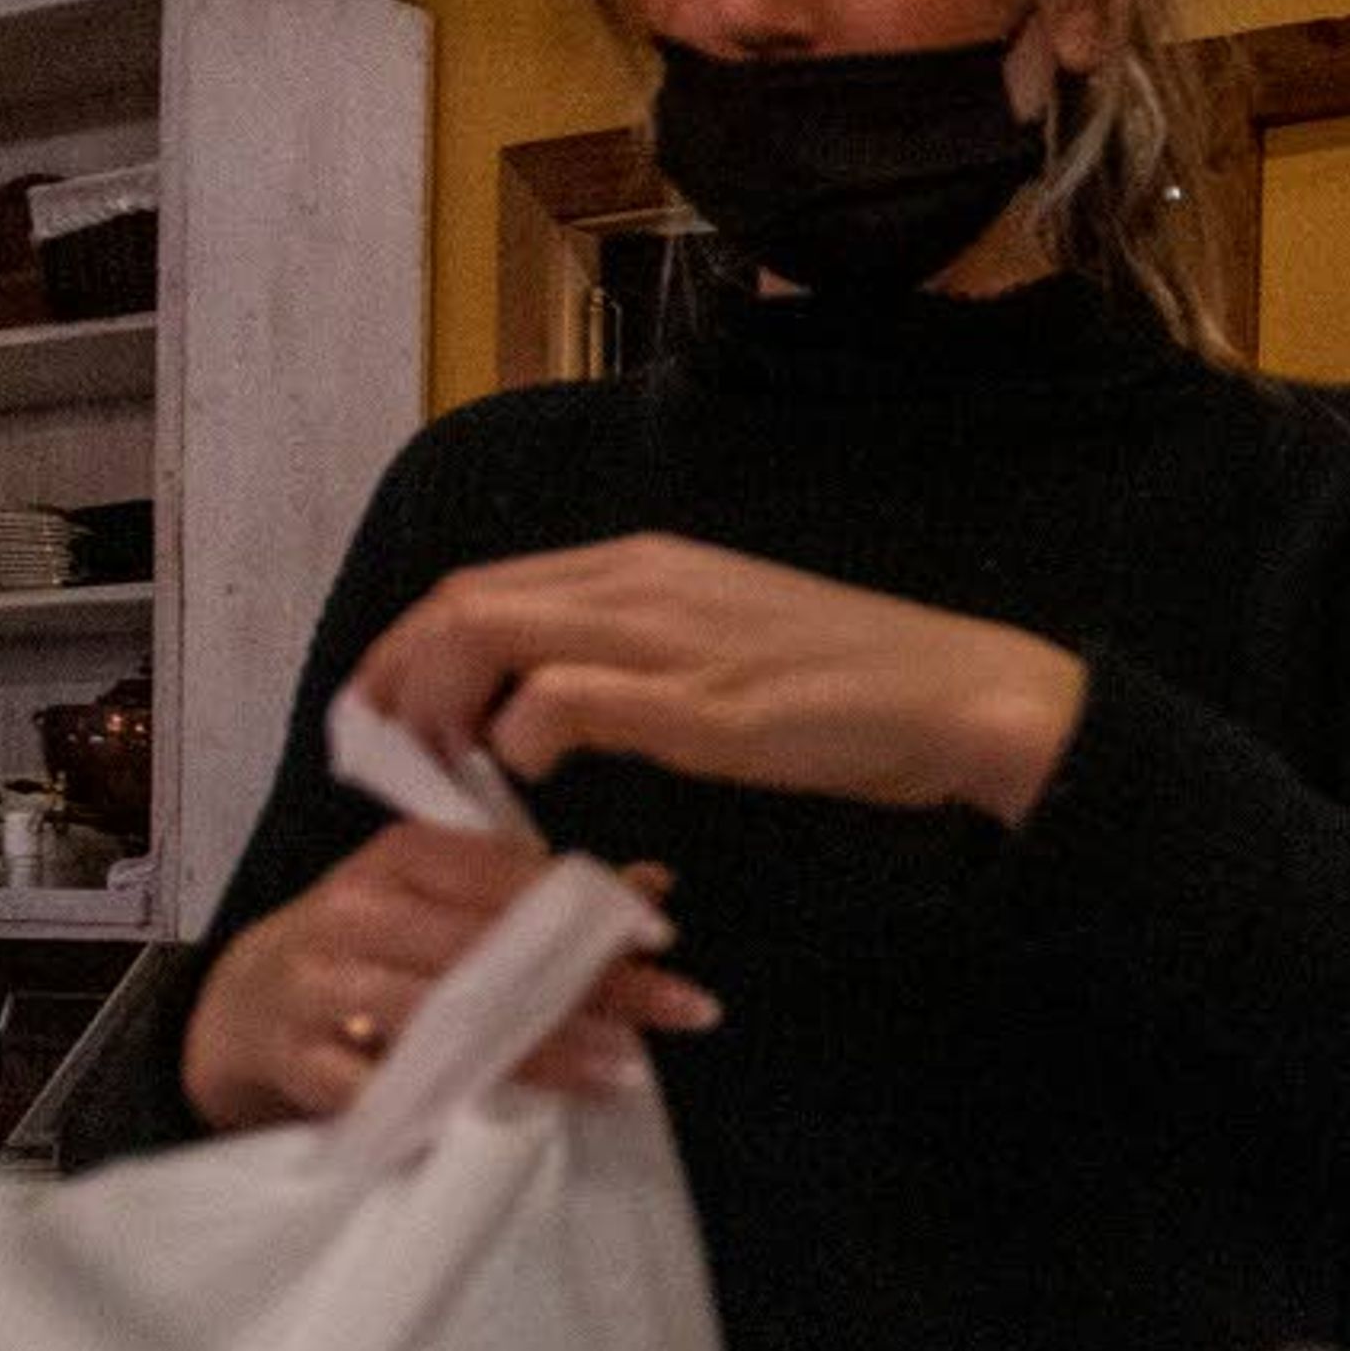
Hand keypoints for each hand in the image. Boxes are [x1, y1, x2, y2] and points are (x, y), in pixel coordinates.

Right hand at [182, 823, 719, 1131]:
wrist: (240, 1005)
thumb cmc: (370, 943)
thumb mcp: (441, 899)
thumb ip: (540, 892)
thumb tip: (654, 882)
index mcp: (398, 857)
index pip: (504, 874)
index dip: (586, 904)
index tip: (662, 936)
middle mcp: (354, 912)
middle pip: (489, 948)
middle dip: (591, 983)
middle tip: (681, 1010)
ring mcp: (319, 988)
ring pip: (447, 1018)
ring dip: (544, 1048)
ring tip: (624, 1070)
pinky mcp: (298, 1061)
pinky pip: (386, 1088)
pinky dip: (451, 1103)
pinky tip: (519, 1118)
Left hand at [352, 534, 1090, 824]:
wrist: (962, 695)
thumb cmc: (862, 687)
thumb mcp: (733, 649)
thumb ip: (651, 659)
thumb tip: (576, 698)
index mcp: (648, 565)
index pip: (487, 585)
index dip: (417, 648)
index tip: (394, 716)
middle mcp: (642, 583)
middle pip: (463, 602)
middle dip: (399, 678)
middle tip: (387, 756)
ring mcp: (668, 637)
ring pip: (489, 636)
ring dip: (439, 710)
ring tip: (439, 777)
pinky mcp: (697, 703)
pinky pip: (560, 702)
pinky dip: (515, 743)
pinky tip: (525, 784)